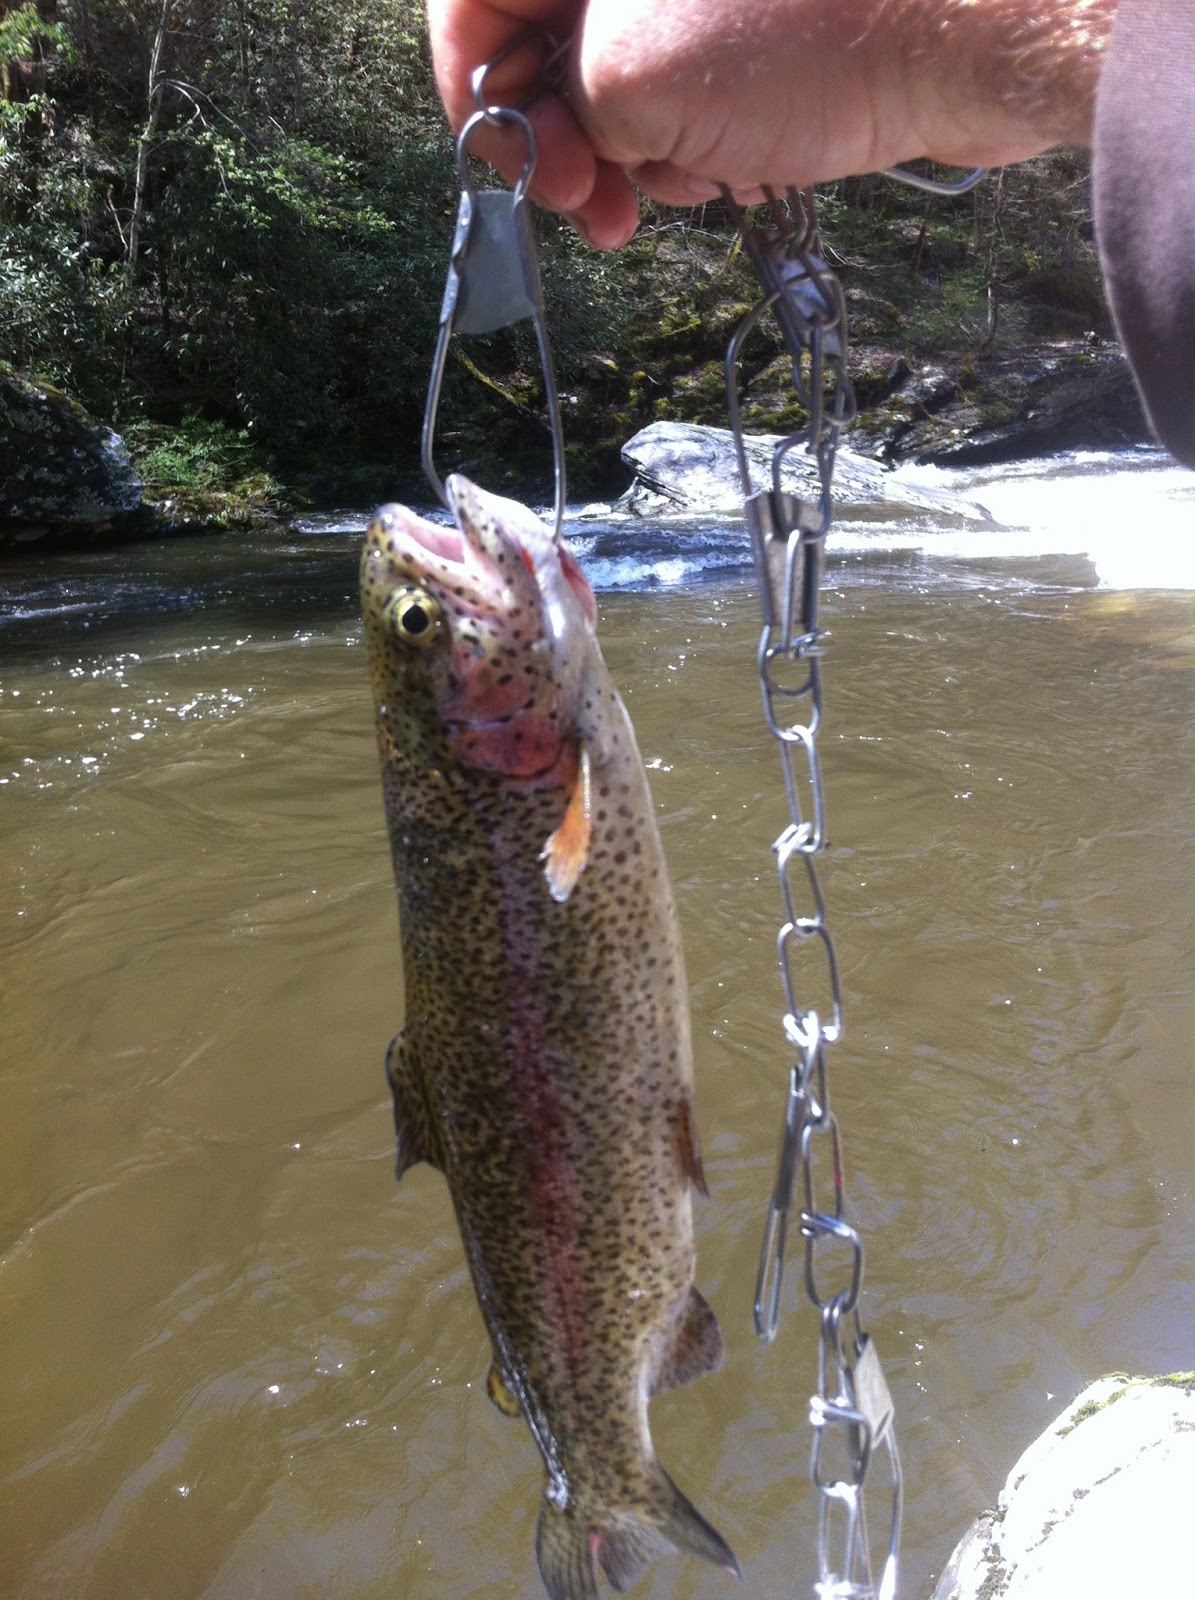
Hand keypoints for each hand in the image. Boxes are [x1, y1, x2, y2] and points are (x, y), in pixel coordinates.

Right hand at [427, 0, 1114, 247]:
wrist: (976, 22)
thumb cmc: (804, 30)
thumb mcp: (632, 74)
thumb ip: (552, 103)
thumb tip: (538, 136)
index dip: (472, 82)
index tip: (502, 160)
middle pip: (547, 36)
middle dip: (560, 132)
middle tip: (589, 207)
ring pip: (618, 74)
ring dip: (633, 149)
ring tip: (678, 182)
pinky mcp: (760, 23)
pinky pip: (687, 88)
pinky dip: (692, 141)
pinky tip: (733, 166)